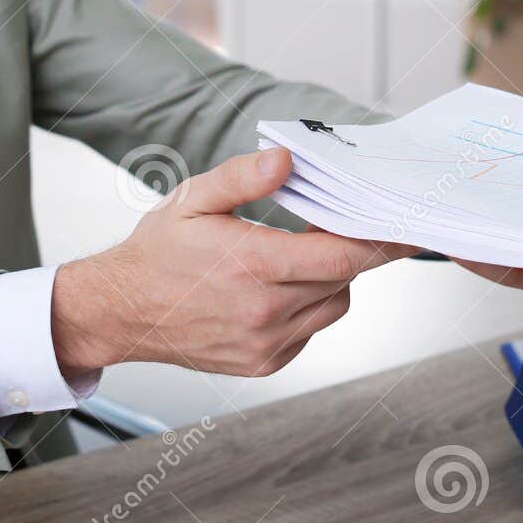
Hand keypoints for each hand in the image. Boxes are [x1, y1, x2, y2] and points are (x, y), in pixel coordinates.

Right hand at [52, 148, 418, 376]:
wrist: (121, 312)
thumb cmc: (157, 251)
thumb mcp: (193, 198)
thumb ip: (242, 176)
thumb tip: (287, 160)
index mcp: (251, 265)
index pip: (339, 256)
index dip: (377, 239)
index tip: (401, 224)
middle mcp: (263, 312)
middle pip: (343, 280)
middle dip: (354, 252)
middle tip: (354, 224)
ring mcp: (265, 344)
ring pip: (333, 307)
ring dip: (332, 279)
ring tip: (300, 254)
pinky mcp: (264, 363)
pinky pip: (311, 330)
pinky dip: (310, 306)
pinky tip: (281, 286)